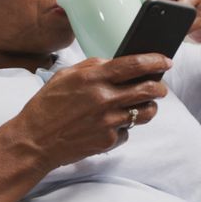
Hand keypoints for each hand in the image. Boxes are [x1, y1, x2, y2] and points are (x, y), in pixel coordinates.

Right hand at [10, 54, 171, 171]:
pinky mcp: (108, 140)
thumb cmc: (46, 106)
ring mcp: (108, 121)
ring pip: (145, 113)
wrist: (34, 141)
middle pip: (148, 89)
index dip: (155, 61)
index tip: (166, 60)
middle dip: (159, 87)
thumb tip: (116, 62)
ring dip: (148, 108)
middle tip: (160, 87)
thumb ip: (92, 67)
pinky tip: (109, 125)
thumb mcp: (65, 76)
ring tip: (142, 106)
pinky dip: (123, 128)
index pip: (134, 64)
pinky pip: (127, 131)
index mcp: (93, 78)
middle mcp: (104, 98)